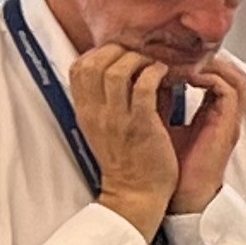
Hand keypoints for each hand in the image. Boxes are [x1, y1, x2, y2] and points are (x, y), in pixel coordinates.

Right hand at [69, 44, 181, 235]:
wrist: (136, 194)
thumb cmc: (128, 157)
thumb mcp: (107, 124)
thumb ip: (112, 96)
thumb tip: (129, 66)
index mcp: (85, 110)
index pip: (79, 66)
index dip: (102, 52)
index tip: (124, 54)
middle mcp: (96, 112)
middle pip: (95, 62)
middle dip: (121, 51)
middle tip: (143, 55)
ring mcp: (117, 119)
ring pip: (118, 70)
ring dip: (140, 60)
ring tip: (155, 65)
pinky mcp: (141, 126)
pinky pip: (144, 88)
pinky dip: (156, 74)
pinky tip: (166, 75)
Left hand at [164, 57, 245, 215]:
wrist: (179, 195)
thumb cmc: (168, 166)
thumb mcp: (158, 123)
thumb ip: (157, 100)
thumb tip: (139, 75)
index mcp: (211, 113)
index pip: (213, 74)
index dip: (194, 60)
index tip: (168, 52)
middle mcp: (224, 114)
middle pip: (228, 70)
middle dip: (203, 57)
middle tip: (176, 49)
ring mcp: (228, 119)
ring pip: (234, 75)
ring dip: (208, 63)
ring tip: (180, 58)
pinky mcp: (227, 125)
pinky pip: (227, 89)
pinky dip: (208, 77)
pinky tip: (185, 75)